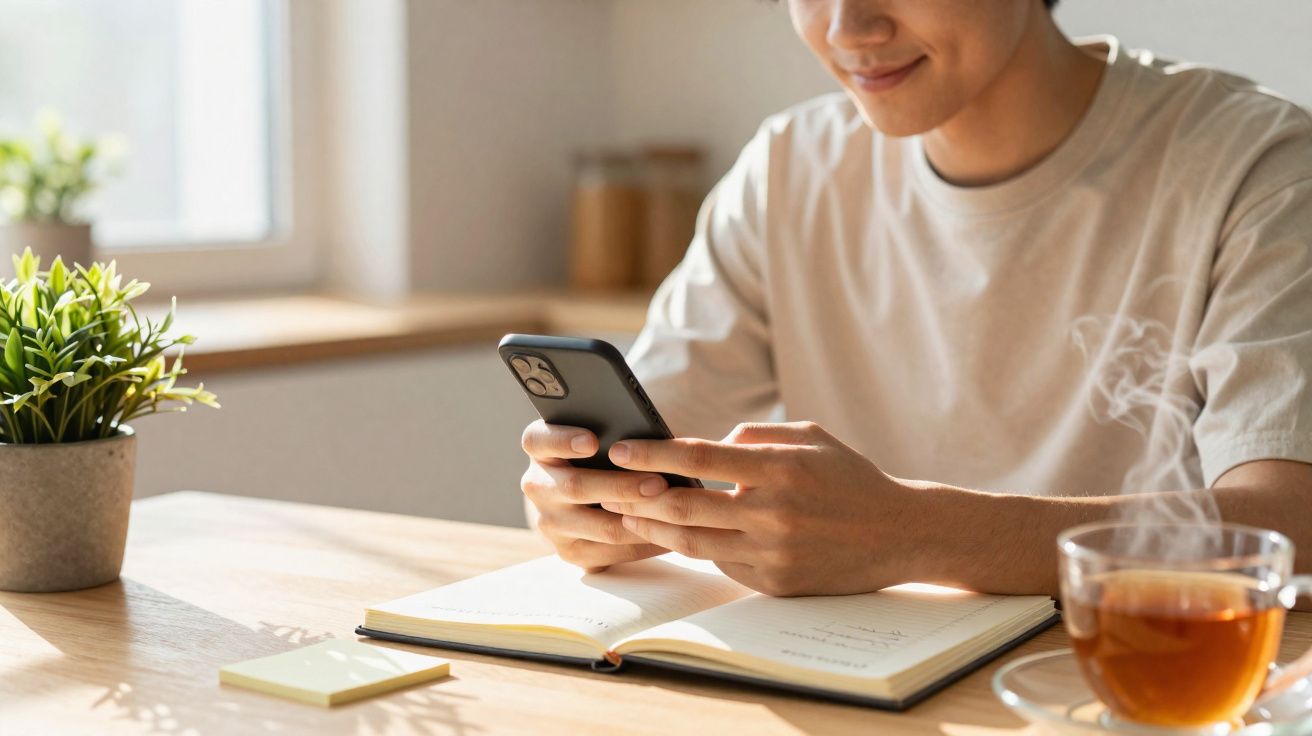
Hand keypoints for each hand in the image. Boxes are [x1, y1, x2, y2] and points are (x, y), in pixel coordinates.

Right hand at [520, 419, 669, 572]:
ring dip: (639, 518)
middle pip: (575, 487)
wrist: (577, 500)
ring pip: (598, 526)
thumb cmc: (599, 455)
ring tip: (672, 510)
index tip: (592, 442)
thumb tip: (652, 435)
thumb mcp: (596, 436)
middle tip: (658, 483)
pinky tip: (669, 534)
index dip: (563, 440)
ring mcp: (550, 523)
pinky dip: (643, 544)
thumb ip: (612, 432)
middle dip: (621, 486)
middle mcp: (537, 486)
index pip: (538, 440)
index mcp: (540, 449)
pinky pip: (610, 553)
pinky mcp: (569, 553)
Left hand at [601, 421, 929, 595]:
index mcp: (780, 469)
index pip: (700, 459)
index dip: (653, 454)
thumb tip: (706, 446)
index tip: (619, 449)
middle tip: (608, 487)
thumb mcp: (808, 437)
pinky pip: (722, 564)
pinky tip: (677, 536)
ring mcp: (774, 554)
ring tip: (627, 514)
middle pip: (686, 507)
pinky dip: (698, 548)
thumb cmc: (848, 477)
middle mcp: (774, 514)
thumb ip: (753, 437)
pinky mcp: (776, 584)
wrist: (899, 534)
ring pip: (694, 542)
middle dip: (639, 496)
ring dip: (654, 529)